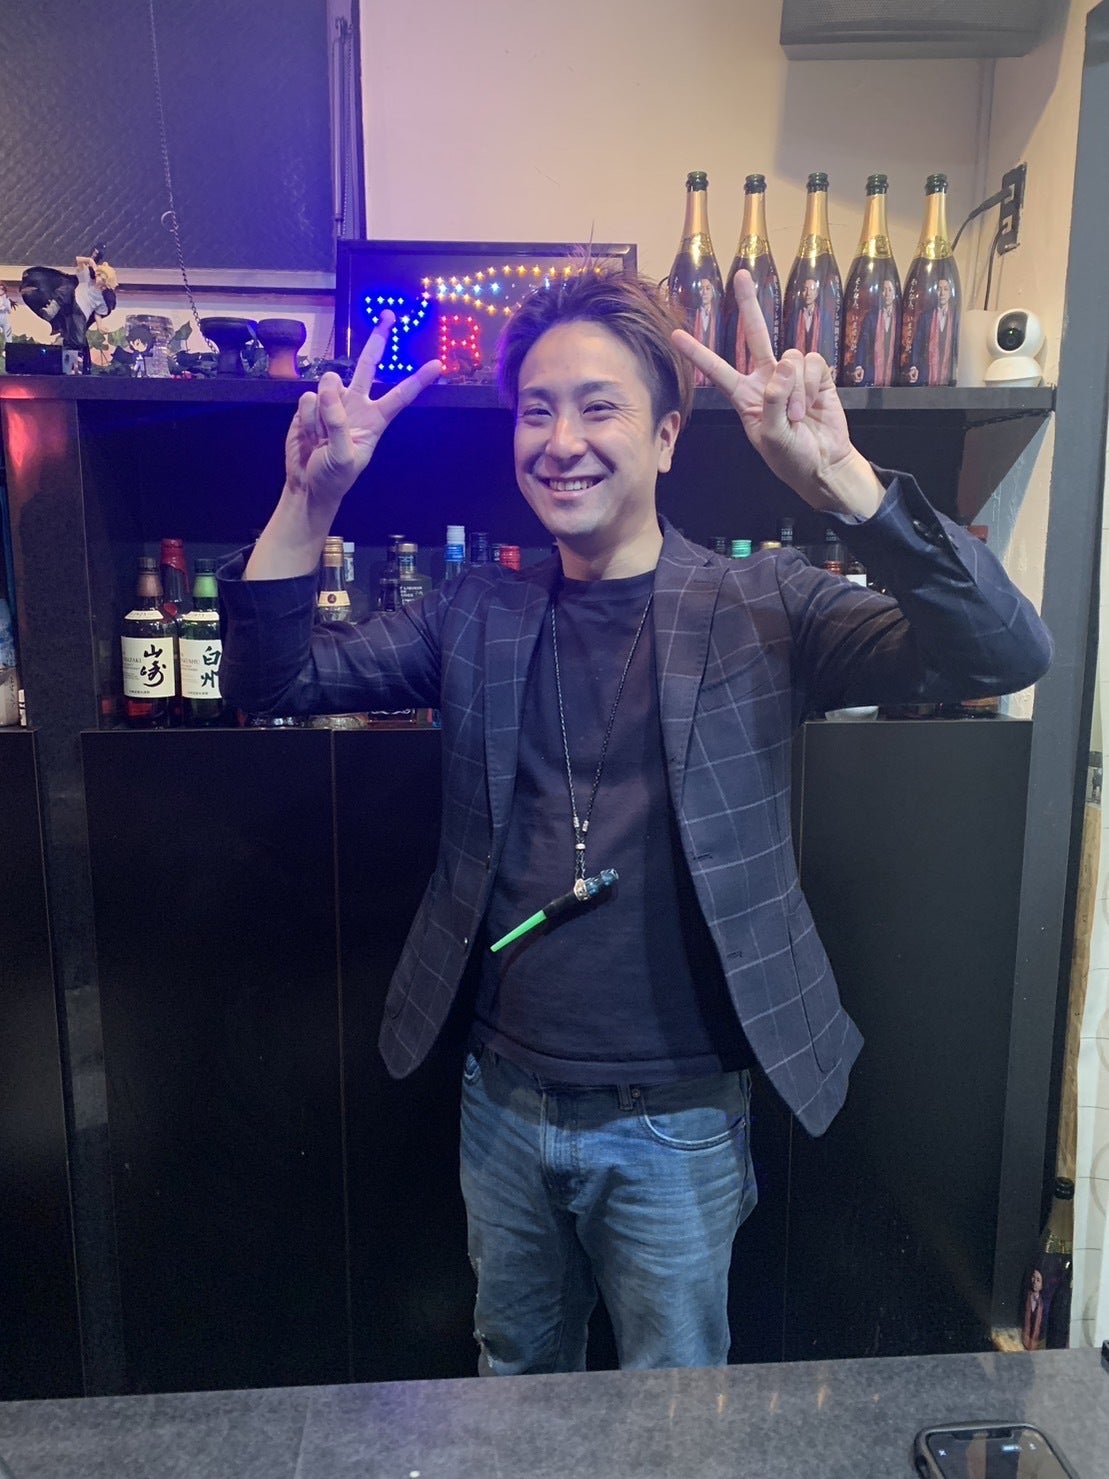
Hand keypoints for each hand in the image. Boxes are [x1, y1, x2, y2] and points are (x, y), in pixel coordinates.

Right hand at [247, 313, 440, 578]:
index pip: (400, 396)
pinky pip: (307, 398)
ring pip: (328, 384)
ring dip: (321, 412)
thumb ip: (338, 422)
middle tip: (389, 316)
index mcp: (375, 420)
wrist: (307, 485)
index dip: (417, 380)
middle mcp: (356, 404)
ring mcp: (333, 402)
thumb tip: (329, 385)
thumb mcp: (344, 457)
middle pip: (369, 365)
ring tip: (321, 438)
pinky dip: (306, 418)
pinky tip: (309, 434)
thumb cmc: (334, 477)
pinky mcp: (310, 405)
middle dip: (378, 340)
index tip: (438, 365)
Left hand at [672, 271, 882, 517]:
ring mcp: (792, 376)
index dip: (697, 353)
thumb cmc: (791, 457)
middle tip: (742, 275)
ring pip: (791, 358)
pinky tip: (812, 405)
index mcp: (745, 397)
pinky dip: (812, 386)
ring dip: (795, 390)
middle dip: (749, 304)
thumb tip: (783, 366)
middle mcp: (766, 379)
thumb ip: (773, 401)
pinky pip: (812, 364)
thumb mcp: (772, 436)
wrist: (824, 464)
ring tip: (797, 416)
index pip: (717, 370)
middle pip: (755, 335)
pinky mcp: (817, 375)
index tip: (675, 335)